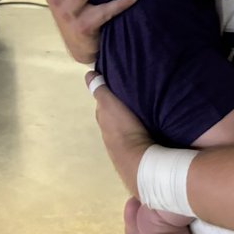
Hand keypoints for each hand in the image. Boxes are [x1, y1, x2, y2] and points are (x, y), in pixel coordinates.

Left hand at [87, 77, 152, 195]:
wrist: (138, 159)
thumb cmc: (123, 128)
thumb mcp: (109, 104)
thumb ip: (99, 89)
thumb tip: (88, 74)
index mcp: (103, 119)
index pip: (103, 104)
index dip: (108, 95)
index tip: (118, 85)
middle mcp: (108, 133)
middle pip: (112, 116)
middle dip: (119, 107)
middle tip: (132, 95)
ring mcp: (119, 145)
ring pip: (123, 126)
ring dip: (128, 119)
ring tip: (142, 109)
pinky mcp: (132, 152)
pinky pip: (133, 135)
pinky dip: (136, 128)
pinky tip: (145, 126)